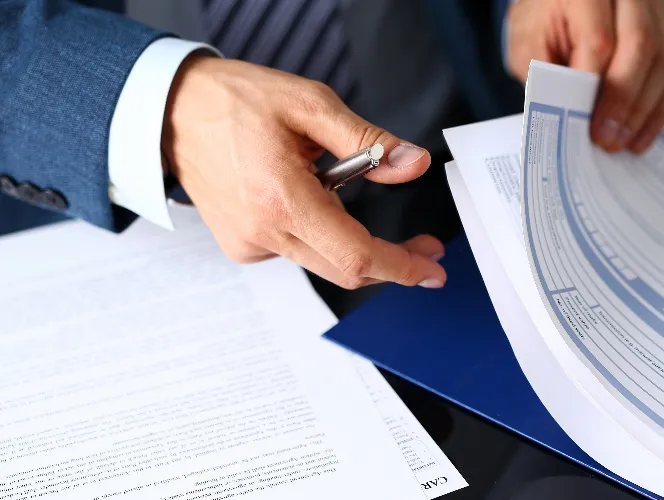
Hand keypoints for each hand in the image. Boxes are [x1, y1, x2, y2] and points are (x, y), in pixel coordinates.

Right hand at [161, 56, 445, 289]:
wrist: (173, 113)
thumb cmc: (236, 102)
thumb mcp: (310, 104)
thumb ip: (368, 141)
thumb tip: (413, 165)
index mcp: (281, 198)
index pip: (355, 254)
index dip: (401, 267)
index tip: (431, 270)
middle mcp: (262, 233)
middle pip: (345, 269)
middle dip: (390, 262)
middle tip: (421, 246)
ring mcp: (248, 245)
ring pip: (322, 260)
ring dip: (348, 236)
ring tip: (323, 178)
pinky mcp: (241, 247)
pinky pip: (296, 250)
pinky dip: (316, 231)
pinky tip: (297, 194)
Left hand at [504, 0, 663, 152]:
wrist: (559, 5)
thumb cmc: (542, 26)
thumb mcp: (527, 47)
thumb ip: (544, 75)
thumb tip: (566, 118)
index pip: (599, 40)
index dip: (594, 87)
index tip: (584, 123)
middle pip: (641, 46)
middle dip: (624, 101)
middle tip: (606, 139)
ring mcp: (654, 11)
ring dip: (644, 110)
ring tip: (622, 143)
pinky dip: (657, 109)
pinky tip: (639, 135)